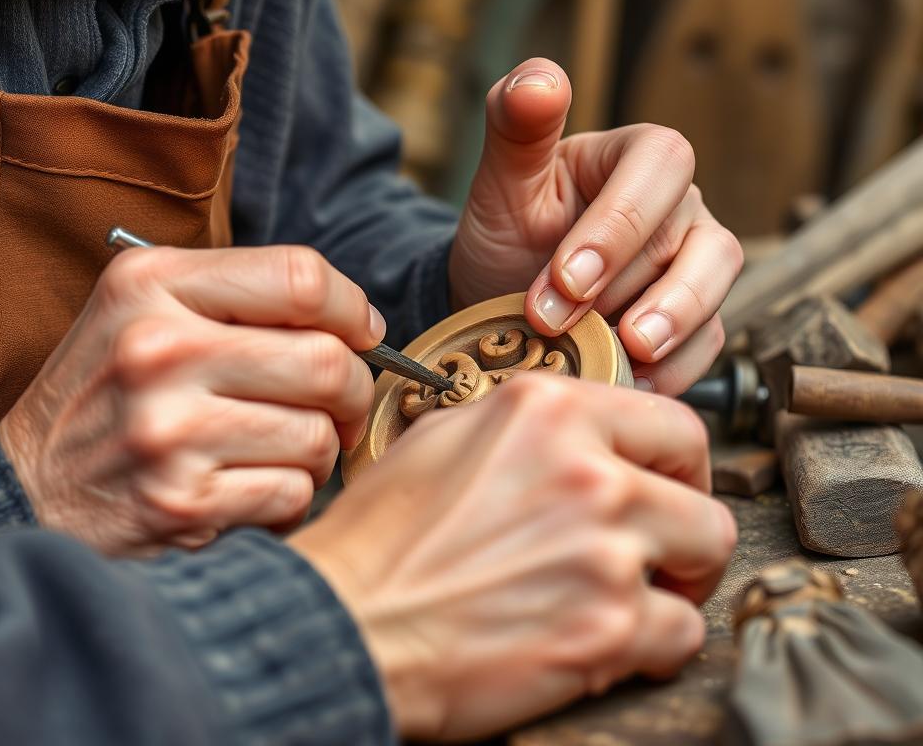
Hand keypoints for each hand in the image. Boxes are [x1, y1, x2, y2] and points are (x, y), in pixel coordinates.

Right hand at [0, 245, 383, 554]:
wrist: (22, 490)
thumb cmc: (108, 395)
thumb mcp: (146, 311)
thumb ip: (240, 298)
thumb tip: (357, 322)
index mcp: (153, 283)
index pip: (300, 276)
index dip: (351, 308)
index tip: (359, 334)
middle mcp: (158, 348)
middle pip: (325, 360)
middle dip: (349, 391)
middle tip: (333, 407)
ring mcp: (167, 428)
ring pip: (317, 435)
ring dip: (317, 452)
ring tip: (278, 451)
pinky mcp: (178, 500)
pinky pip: (292, 494)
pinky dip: (289, 499)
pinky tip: (251, 492)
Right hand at [290, 376, 735, 741]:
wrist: (350, 618)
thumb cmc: (382, 534)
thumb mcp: (446, 435)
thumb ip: (528, 425)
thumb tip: (572, 435)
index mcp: (548, 411)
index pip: (672, 423)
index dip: (680, 464)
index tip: (672, 486)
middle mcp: (586, 470)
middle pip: (703, 500)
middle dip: (688, 529)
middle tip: (664, 551)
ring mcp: (603, 550)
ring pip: (705, 563)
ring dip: (675, 585)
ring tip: (635, 596)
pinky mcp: (606, 628)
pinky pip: (680, 635)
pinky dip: (655, 644)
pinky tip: (612, 640)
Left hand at [449, 60, 743, 395]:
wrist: (501, 301)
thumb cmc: (507, 232)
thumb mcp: (500, 182)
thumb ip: (517, 126)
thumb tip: (540, 79)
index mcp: (634, 156)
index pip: (661, 165)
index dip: (619, 223)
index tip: (565, 277)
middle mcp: (676, 207)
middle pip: (696, 236)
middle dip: (628, 286)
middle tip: (562, 322)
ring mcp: (692, 264)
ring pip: (717, 285)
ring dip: (669, 324)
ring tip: (619, 353)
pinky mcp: (695, 319)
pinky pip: (708, 342)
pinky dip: (671, 366)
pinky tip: (626, 378)